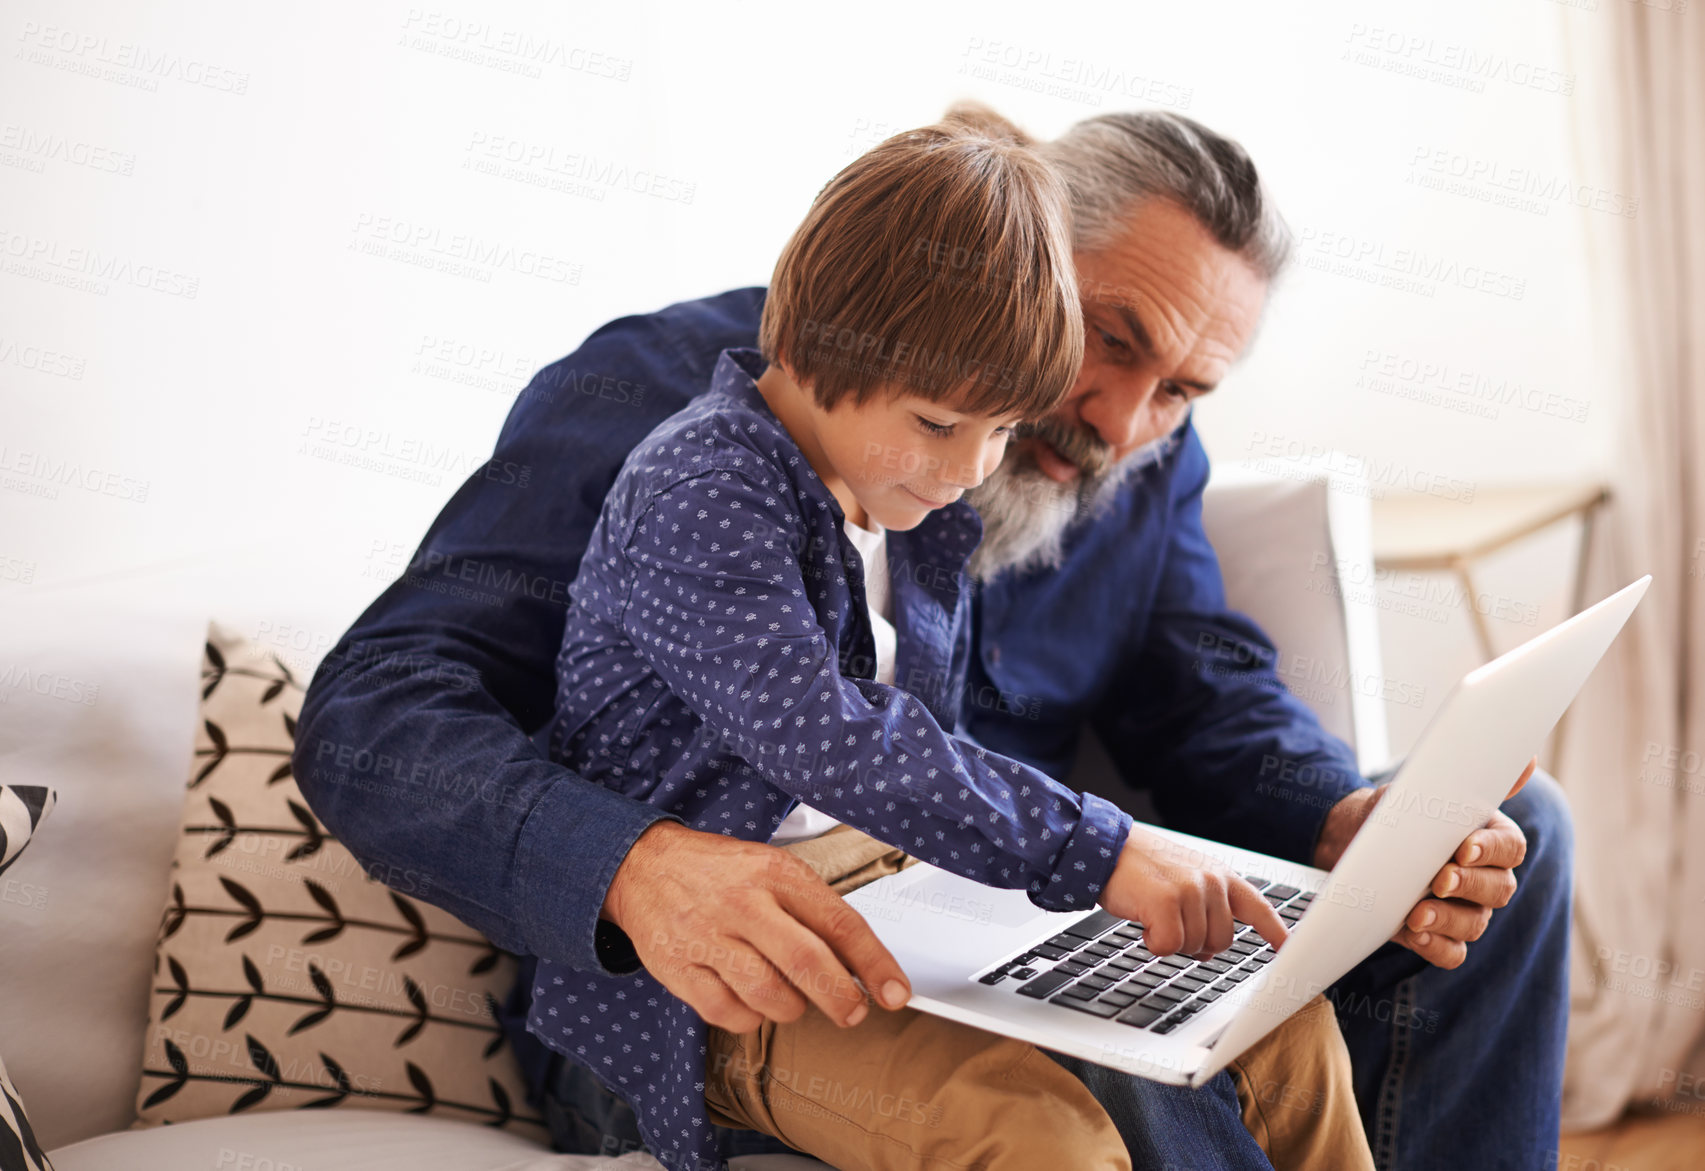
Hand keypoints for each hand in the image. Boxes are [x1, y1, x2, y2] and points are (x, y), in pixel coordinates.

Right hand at [601, 820, 911, 1032]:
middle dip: (840, 998)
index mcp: (774, 873)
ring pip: (769, 997)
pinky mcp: (677, 968)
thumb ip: (814, 911)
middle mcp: (742, 903)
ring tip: (790, 997)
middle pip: (807, 963)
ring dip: (791, 1009)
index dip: (874, 963)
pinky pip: (728, 1013)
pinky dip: (749, 1018)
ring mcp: (706, 937)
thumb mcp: (771, 869)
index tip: (896, 992)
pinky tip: (750, 999)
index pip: (839, 923)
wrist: (643, 865)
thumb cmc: (718, 871)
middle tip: (852, 1012)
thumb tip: (860, 964)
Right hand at [1098, 824, 1289, 960]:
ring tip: (1155, 916)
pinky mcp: (1166, 901)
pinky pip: (1170, 946)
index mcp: (1220, 875)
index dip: (1276, 932)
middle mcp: (1211, 881)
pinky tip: (1145, 924)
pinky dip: (1154, 944)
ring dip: (1171, 941)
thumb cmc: (1142, 867)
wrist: (1107, 847)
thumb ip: (1206, 909)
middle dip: (1196, 943)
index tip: (1288, 949)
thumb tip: (1208, 950)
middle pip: (1222, 941)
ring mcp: (1190, 889)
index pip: (1259, 907)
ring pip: (1195, 947)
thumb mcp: (1185, 878)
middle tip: (1171, 924)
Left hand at [1314, 757, 1535, 969]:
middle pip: (1500, 889)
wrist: (1351, 840)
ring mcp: (1464, 909)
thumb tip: (1528, 760)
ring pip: (1476, 924)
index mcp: (1488, 838)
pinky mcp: (1439, 935)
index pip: (1510, 847)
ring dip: (1448, 920)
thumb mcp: (1421, 789)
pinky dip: (1437, 946)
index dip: (1491, 850)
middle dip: (1469, 886)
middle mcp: (1484, 877)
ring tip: (1416, 913)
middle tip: (1438, 880)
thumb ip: (1469, 779)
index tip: (1465, 848)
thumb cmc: (1395, 813)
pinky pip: (1452, 952)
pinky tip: (1415, 934)